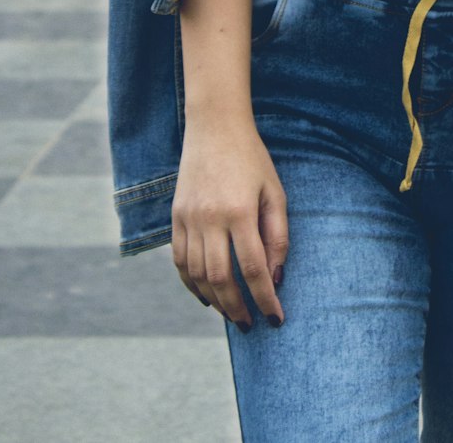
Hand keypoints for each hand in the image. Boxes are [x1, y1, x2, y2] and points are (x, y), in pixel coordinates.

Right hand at [172, 116, 287, 329]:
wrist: (214, 127)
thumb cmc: (252, 159)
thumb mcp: (274, 192)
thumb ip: (278, 235)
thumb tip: (275, 278)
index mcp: (239, 211)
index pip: (254, 268)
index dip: (265, 299)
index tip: (275, 319)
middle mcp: (210, 218)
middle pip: (221, 278)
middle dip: (237, 308)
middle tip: (250, 324)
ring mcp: (188, 219)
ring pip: (197, 275)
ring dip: (214, 301)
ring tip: (232, 314)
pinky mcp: (175, 217)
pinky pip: (180, 261)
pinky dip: (191, 284)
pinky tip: (206, 296)